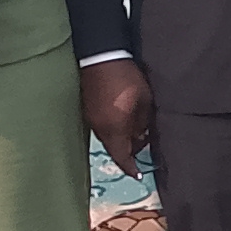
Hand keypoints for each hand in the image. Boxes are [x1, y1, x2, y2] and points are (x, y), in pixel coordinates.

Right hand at [79, 57, 154, 176]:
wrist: (100, 55)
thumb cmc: (126, 78)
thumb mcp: (144, 100)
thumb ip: (143, 122)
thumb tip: (142, 136)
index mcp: (113, 129)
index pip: (121, 157)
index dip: (131, 167)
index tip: (139, 174)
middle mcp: (99, 128)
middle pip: (113, 148)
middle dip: (128, 151)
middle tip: (142, 146)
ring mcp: (90, 118)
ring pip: (107, 137)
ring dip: (120, 139)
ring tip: (135, 132)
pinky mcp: (86, 108)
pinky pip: (101, 126)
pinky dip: (112, 129)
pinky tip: (122, 121)